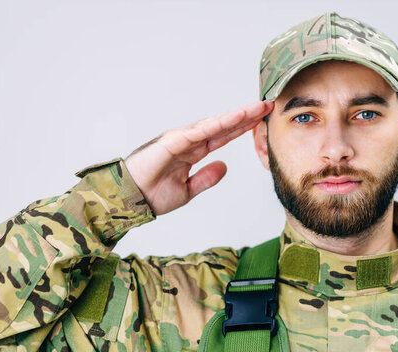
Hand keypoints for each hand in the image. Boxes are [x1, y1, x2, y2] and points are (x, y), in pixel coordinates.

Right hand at [124, 101, 273, 215]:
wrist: (130, 201)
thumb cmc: (152, 195)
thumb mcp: (188, 190)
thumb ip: (206, 178)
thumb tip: (225, 166)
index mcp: (193, 152)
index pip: (224, 136)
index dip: (242, 128)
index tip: (262, 120)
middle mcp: (189, 141)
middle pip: (223, 126)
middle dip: (246, 116)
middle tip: (267, 105)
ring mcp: (181, 139)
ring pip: (214, 125)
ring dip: (236, 116)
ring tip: (257, 108)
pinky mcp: (172, 141)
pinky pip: (199, 132)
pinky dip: (217, 124)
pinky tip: (234, 118)